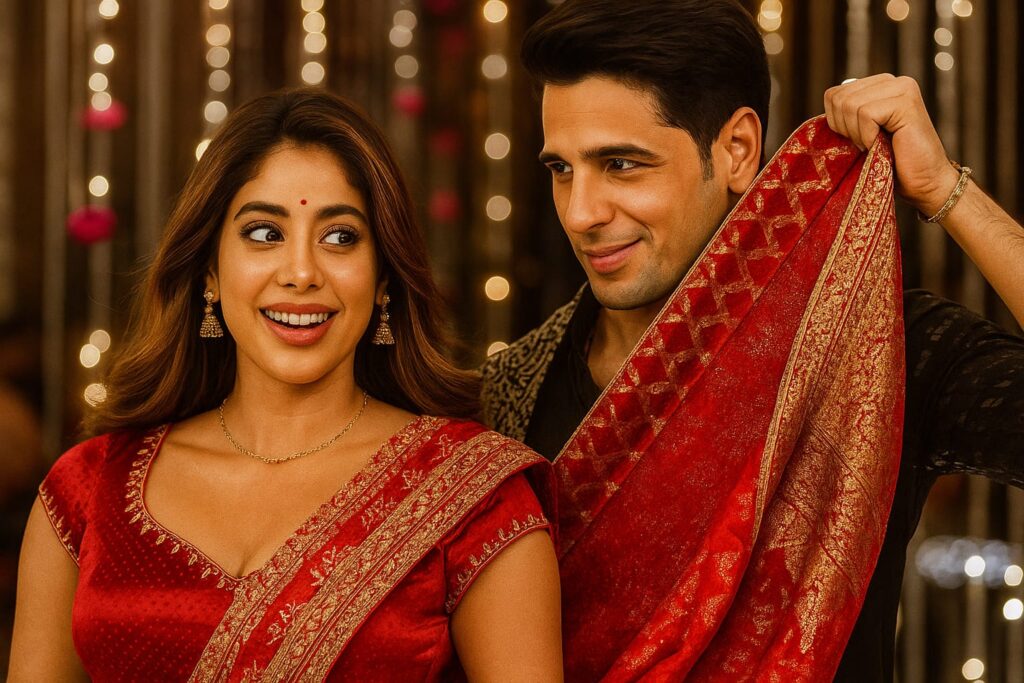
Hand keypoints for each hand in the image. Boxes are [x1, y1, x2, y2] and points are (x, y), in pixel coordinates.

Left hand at [824, 74, 958, 217]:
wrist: (924, 182)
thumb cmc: (889, 162)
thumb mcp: (860, 132)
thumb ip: (847, 112)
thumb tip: (829, 99)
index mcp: (878, 85)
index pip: (833, 94)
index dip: (836, 123)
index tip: (858, 139)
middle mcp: (892, 81)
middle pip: (839, 98)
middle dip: (844, 128)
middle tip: (867, 144)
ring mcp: (902, 88)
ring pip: (850, 105)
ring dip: (857, 134)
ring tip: (875, 145)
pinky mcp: (906, 103)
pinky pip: (866, 114)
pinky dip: (867, 136)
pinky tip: (882, 145)